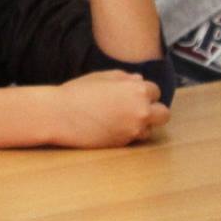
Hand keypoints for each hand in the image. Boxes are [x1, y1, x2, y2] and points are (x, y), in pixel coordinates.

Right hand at [49, 70, 169, 147]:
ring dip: (141, 123)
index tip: (129, 93)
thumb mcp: (100, 77)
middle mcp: (141, 111)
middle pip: (163, 113)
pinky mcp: (125, 143)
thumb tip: (139, 80)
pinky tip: (110, 125)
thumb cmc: (76, 93)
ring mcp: (134, 129)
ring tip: (118, 118)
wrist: (57, 115)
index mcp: (136, 90)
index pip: (155, 90)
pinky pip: (135, 137)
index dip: (142, 91)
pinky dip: (128, 132)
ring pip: (151, 128)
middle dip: (153, 110)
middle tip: (135, 108)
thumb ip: (124, 77)